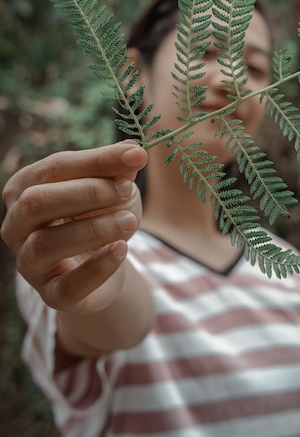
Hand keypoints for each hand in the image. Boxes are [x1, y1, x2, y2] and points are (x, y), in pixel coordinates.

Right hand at [1, 140, 146, 313]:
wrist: (104, 264)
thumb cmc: (100, 215)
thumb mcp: (113, 188)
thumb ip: (118, 170)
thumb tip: (133, 151)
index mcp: (25, 188)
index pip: (54, 167)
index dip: (96, 161)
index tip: (136, 156)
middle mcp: (16, 225)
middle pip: (37, 202)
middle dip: (87, 192)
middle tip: (128, 189)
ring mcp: (29, 263)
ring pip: (45, 245)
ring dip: (93, 229)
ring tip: (130, 220)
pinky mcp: (50, 295)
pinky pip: (66, 287)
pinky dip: (97, 268)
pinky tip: (121, 250)